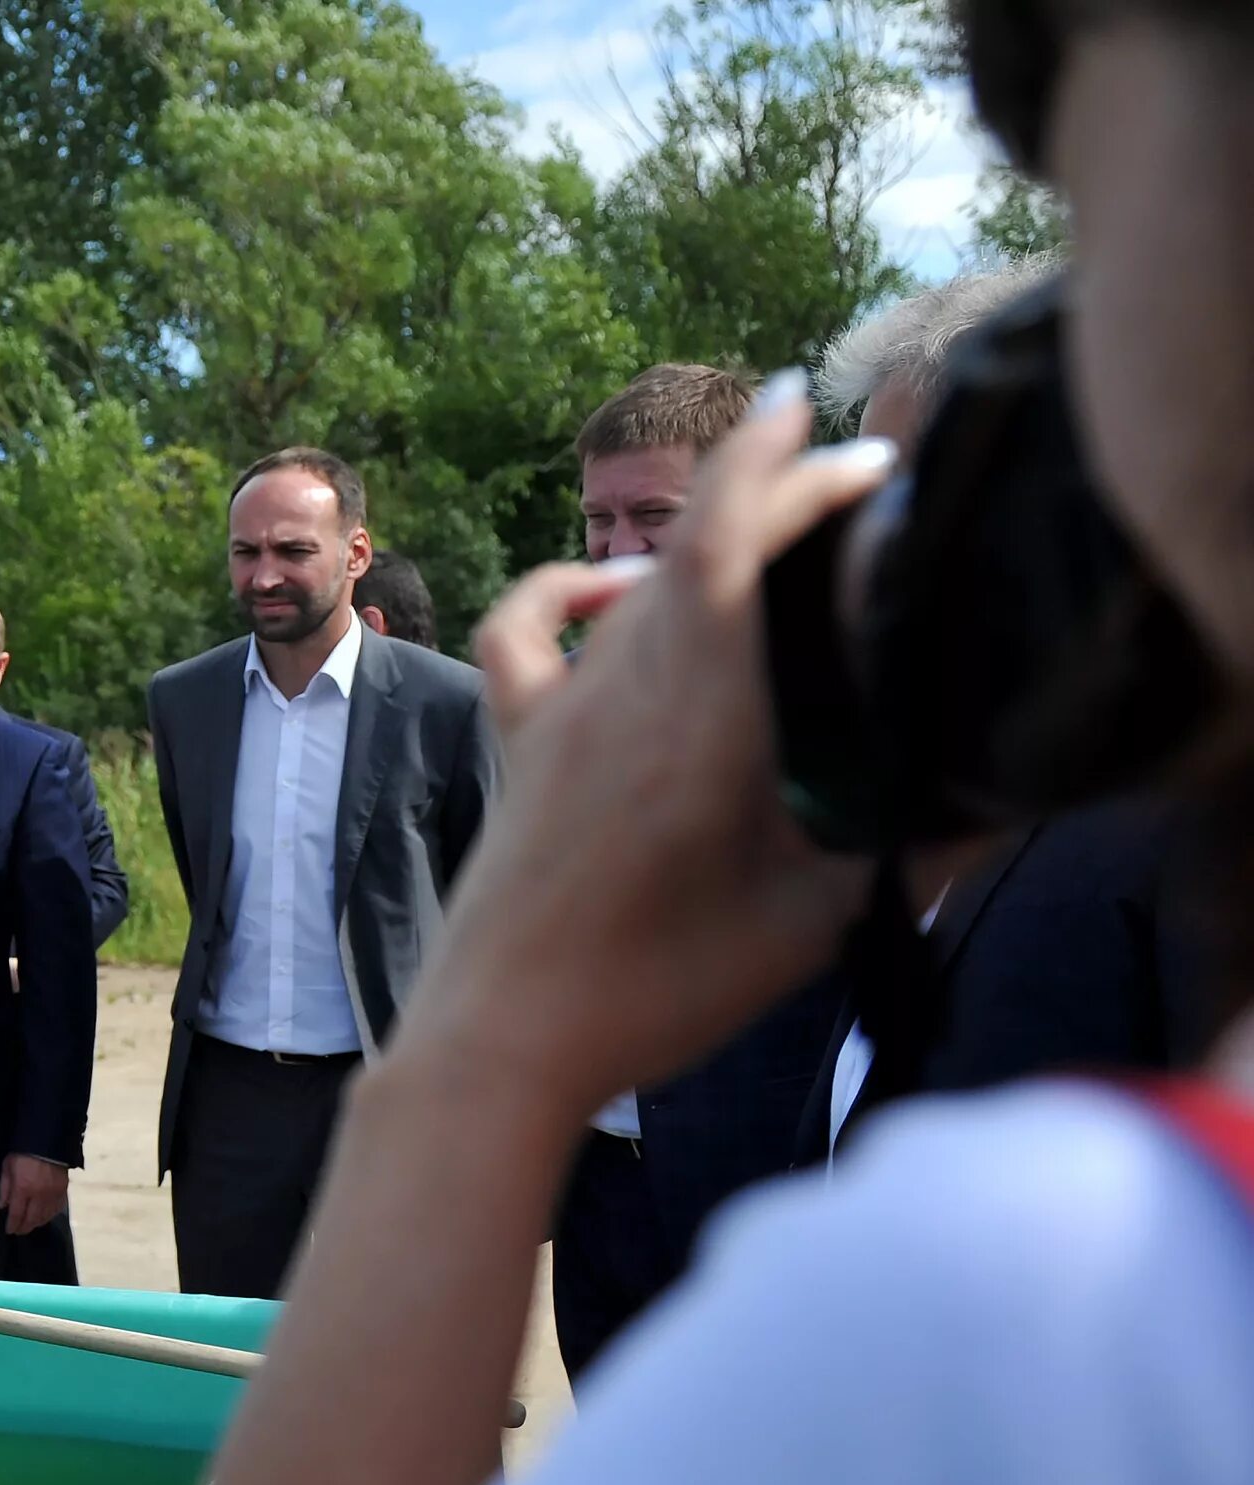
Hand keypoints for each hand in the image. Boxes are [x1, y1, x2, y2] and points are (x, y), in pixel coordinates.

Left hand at [0, 1152, 69, 1237]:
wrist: (48, 1141)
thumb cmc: (23, 1153)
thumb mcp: (8, 1167)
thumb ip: (4, 1188)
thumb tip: (2, 1206)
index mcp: (23, 1189)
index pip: (17, 1214)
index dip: (13, 1224)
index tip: (9, 1230)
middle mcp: (39, 1195)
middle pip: (32, 1219)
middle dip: (24, 1227)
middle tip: (19, 1231)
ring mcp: (53, 1194)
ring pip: (45, 1216)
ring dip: (37, 1223)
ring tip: (31, 1225)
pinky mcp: (63, 1190)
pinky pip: (57, 1208)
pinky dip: (50, 1215)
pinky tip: (45, 1216)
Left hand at [413, 378, 886, 1120]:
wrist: (504, 1040)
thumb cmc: (659, 990)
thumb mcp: (809, 922)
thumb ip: (901, 850)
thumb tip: (989, 805)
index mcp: (704, 715)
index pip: (729, 543)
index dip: (778, 468)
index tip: (834, 433)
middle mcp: (624, 690)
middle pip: (696, 549)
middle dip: (773, 498)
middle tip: (852, 489)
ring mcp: (561, 714)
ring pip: (633, 589)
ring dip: (700, 542)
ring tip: (768, 533)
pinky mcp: (518, 746)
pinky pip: (525, 635)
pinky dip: (560, 590)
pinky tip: (605, 595)